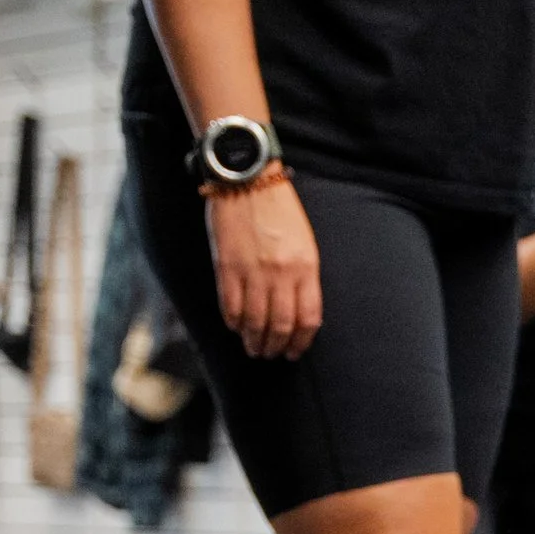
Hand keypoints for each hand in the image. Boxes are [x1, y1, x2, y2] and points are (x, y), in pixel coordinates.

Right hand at [204, 172, 319, 358]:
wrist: (247, 179)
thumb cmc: (279, 210)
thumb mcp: (304, 242)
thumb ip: (303, 277)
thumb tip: (298, 313)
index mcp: (306, 267)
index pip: (309, 319)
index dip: (301, 342)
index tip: (294, 351)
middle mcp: (282, 273)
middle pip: (281, 326)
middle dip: (276, 347)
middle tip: (270, 354)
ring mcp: (253, 271)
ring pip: (255, 322)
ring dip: (254, 341)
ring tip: (253, 348)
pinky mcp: (226, 267)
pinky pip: (231, 307)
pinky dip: (234, 323)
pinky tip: (236, 327)